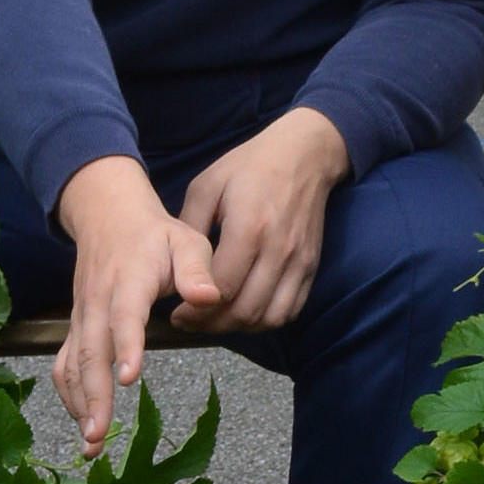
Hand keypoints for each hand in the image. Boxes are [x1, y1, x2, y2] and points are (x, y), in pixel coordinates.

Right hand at [52, 156, 216, 456]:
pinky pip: (65, 365)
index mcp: (127, 281)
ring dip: (78, 405)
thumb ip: (198, 271)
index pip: (124, 316)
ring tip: (92, 445)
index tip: (130, 377)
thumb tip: (209, 299)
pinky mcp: (76, 327)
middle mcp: (97, 303)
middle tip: (100, 435)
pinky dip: (70, 397)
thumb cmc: (155, 235)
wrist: (108, 215)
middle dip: (94, 397)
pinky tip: (83, 424)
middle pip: (90, 352)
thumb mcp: (186, 241)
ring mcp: (81, 317)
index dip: (126, 346)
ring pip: (72, 364)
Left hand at [173, 108, 347, 334]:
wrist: (304, 155)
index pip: (221, 289)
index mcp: (248, 228)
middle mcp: (278, 250)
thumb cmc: (249, 167)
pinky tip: (245, 312)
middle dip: (212, 325)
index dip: (196, 310)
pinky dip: (266, 320)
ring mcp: (299, 261)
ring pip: (269, 318)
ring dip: (239, 327)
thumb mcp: (207, 186)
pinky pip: (290, 310)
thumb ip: (189, 228)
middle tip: (191, 322)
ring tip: (216, 320)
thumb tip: (172, 266)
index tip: (177, 313)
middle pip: (245, 310)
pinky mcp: (311, 267)